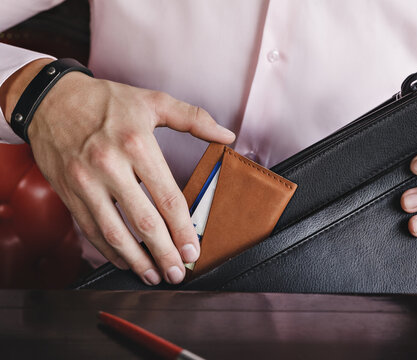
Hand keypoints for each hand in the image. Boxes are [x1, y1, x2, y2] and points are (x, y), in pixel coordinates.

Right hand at [26, 69, 234, 284]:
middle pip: (144, 222)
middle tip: (178, 273)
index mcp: (137, 144)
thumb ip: (194, 119)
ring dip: (137, 261)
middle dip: (165, 253)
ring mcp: (86, 183)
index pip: (167, 197)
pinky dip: (109, 251)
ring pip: (115, 233)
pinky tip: (125, 261)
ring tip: (154, 276)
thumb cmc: (106, 101)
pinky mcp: (69, 193)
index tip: (193, 250)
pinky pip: (90, 230)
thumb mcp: (154, 102)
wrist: (51, 100)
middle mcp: (110, 166)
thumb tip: (227, 135)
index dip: (183, 228)